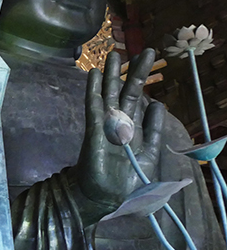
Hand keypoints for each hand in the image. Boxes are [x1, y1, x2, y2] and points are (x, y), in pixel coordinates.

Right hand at [78, 49, 164, 209]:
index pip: (141, 103)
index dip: (145, 85)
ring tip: (114, 53)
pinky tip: (92, 74)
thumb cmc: (127, 182)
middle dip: (134, 72)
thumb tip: (159, 105)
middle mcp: (120, 124)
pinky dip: (92, 90)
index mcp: (135, 130)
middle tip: (146, 51)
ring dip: (111, 75)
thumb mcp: (150, 155)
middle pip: (127, 93)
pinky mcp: (94, 132)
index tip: (150, 68)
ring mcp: (106, 126)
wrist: (105, 198)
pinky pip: (93, 108)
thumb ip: (155, 131)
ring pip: (109, 95)